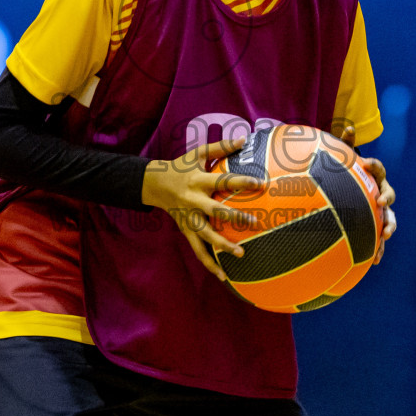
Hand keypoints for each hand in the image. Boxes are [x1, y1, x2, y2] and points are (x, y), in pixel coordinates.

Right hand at [142, 138, 263, 280]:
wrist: (154, 184)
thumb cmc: (181, 166)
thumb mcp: (198, 153)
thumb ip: (221, 147)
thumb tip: (245, 139)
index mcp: (198, 180)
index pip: (223, 181)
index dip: (242, 181)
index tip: (261, 184)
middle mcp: (193, 200)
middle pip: (215, 211)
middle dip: (235, 217)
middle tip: (255, 222)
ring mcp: (188, 218)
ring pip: (206, 235)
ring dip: (222, 245)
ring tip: (242, 253)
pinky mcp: (185, 230)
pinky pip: (197, 250)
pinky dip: (209, 263)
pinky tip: (222, 275)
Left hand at [331, 121, 396, 261]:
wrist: (350, 190)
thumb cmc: (345, 174)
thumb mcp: (342, 159)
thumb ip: (345, 144)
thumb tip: (349, 127)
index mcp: (374, 176)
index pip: (378, 169)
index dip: (375, 166)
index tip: (368, 164)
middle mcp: (381, 192)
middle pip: (389, 194)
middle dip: (386, 198)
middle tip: (380, 202)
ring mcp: (380, 210)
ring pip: (389, 218)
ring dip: (388, 226)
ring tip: (384, 236)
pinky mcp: (376, 226)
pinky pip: (379, 237)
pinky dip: (378, 248)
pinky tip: (374, 261)